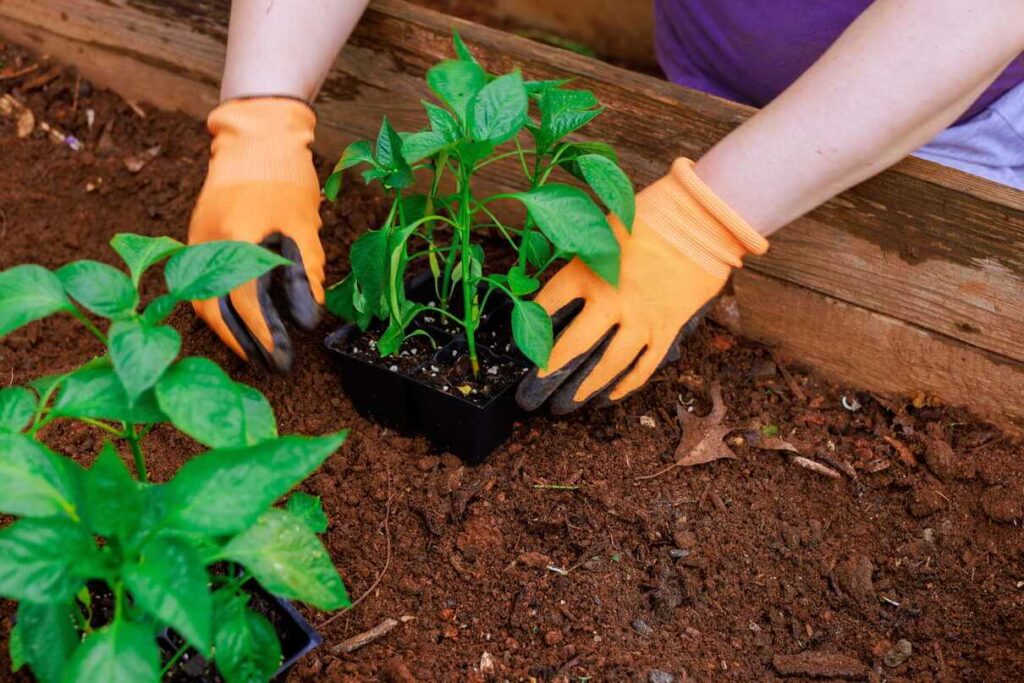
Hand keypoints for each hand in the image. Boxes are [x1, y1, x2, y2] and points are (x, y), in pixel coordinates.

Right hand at [188, 98, 324, 371]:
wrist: (253, 136)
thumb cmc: (284, 176)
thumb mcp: (302, 223)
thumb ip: (305, 270)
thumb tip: (310, 317)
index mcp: (235, 239)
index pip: (247, 300)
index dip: (266, 333)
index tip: (285, 357)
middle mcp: (206, 244)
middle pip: (214, 308)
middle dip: (242, 342)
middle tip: (270, 366)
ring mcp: (196, 240)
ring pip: (201, 299)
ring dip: (227, 329)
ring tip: (254, 351)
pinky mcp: (196, 238)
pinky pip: (199, 283)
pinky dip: (218, 306)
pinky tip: (240, 320)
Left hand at [516, 158, 767, 413]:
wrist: (700, 219)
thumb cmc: (649, 217)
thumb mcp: (603, 230)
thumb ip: (581, 257)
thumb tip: (560, 279)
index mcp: (587, 271)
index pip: (548, 303)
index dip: (531, 322)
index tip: (522, 338)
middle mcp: (610, 301)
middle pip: (573, 344)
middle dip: (550, 367)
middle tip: (535, 385)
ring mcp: (640, 319)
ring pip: (609, 364)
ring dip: (587, 386)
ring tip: (570, 402)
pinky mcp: (665, 329)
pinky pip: (644, 366)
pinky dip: (627, 385)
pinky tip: (611, 396)